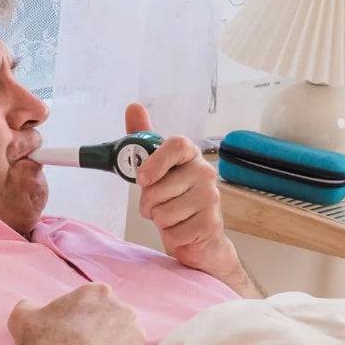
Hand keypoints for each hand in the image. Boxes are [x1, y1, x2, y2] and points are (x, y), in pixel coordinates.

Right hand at [0, 283, 150, 344]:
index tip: (78, 330)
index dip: (87, 317)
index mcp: (97, 293)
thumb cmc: (42, 344)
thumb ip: (33, 306)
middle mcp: (123, 309)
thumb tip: (32, 308)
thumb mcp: (24, 316)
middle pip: (118, 319)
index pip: (97, 300)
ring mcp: (136, 335)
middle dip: (107, 331)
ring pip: (130, 342)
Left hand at [125, 103, 261, 297]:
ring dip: (159, 220)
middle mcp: (204, 173)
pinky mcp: (211, 223)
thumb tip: (134, 107)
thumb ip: (142, 140)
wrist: (201, 237)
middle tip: (159, 205)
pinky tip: (182, 230)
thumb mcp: (155, 170)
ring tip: (173, 218)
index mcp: (190, 156)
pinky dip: (171, 236)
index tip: (142, 178)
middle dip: (148, 203)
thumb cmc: (174, 199)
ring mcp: (210, 198)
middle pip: (157, 188)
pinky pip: (172, 232)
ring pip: (162, 212)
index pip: (177, 145)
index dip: (155, 161)